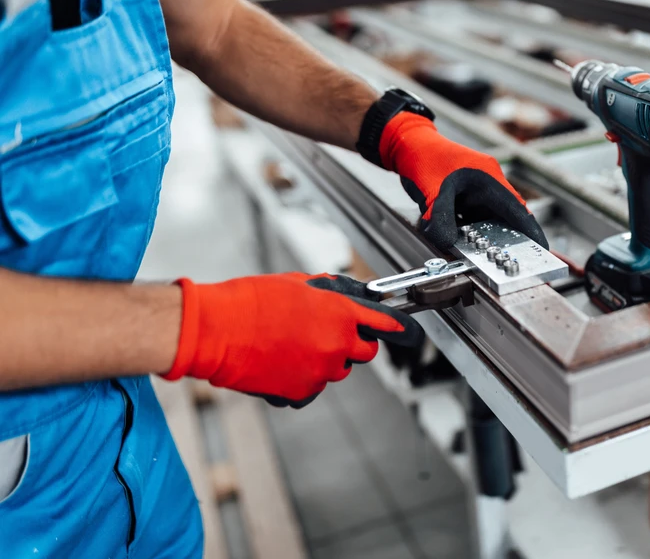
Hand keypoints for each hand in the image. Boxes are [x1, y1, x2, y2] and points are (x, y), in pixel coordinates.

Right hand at [163, 273, 423, 407]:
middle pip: (366, 352)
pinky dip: (304, 378)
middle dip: (355, 343)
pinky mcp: (301, 392)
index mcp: (340, 313)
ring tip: (293, 345)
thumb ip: (330, 294)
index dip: (398, 328)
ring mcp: (321, 372)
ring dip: (326, 360)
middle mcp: (337, 344)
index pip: (386, 323)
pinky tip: (282, 363)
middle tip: (330, 334)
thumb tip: (344, 297)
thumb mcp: (297, 284)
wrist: (215, 330)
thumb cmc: (250, 302)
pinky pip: (314, 387)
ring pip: (338, 370)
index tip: (407, 332)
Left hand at [377, 112, 547, 249]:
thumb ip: (440, 219)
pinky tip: (463, 243)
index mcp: (489, 178)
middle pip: (507, 218)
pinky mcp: (465, 197)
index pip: (517, 210)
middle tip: (510, 261)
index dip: (531, 231)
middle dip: (508, 239)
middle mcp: (488, 184)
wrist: (408, 144)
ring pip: (489, 220)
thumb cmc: (424, 157)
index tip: (540, 249)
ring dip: (487, 237)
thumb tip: (447, 244)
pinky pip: (474, 219)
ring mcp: (477, 191)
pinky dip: (471, 232)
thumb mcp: (431, 191)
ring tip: (484, 256)